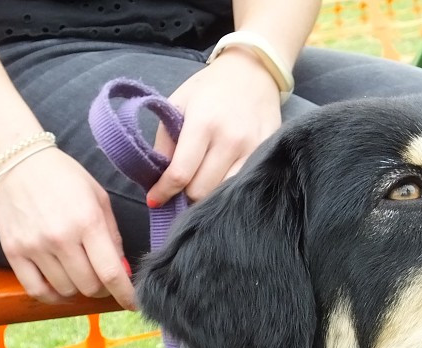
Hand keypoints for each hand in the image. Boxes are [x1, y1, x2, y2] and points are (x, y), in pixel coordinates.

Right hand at [0, 147, 134, 308]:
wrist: (15, 161)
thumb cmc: (63, 177)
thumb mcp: (99, 199)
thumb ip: (113, 237)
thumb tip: (122, 271)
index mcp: (88, 222)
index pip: (111, 273)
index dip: (126, 295)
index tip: (133, 304)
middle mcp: (61, 238)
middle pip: (90, 286)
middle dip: (102, 288)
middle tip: (101, 277)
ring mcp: (35, 247)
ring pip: (66, 290)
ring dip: (77, 288)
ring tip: (78, 271)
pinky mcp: (13, 252)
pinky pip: (37, 290)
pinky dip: (52, 296)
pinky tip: (60, 286)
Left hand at [146, 48, 282, 205]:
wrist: (253, 73)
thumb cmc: (210, 89)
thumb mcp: (179, 104)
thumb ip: (165, 141)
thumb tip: (158, 177)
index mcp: (203, 124)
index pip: (180, 173)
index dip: (164, 192)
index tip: (155, 200)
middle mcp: (230, 140)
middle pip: (201, 191)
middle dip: (186, 192)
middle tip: (182, 184)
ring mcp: (252, 150)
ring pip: (223, 193)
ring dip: (208, 192)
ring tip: (202, 180)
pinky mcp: (266, 155)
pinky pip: (242, 184)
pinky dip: (227, 187)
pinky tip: (221, 177)